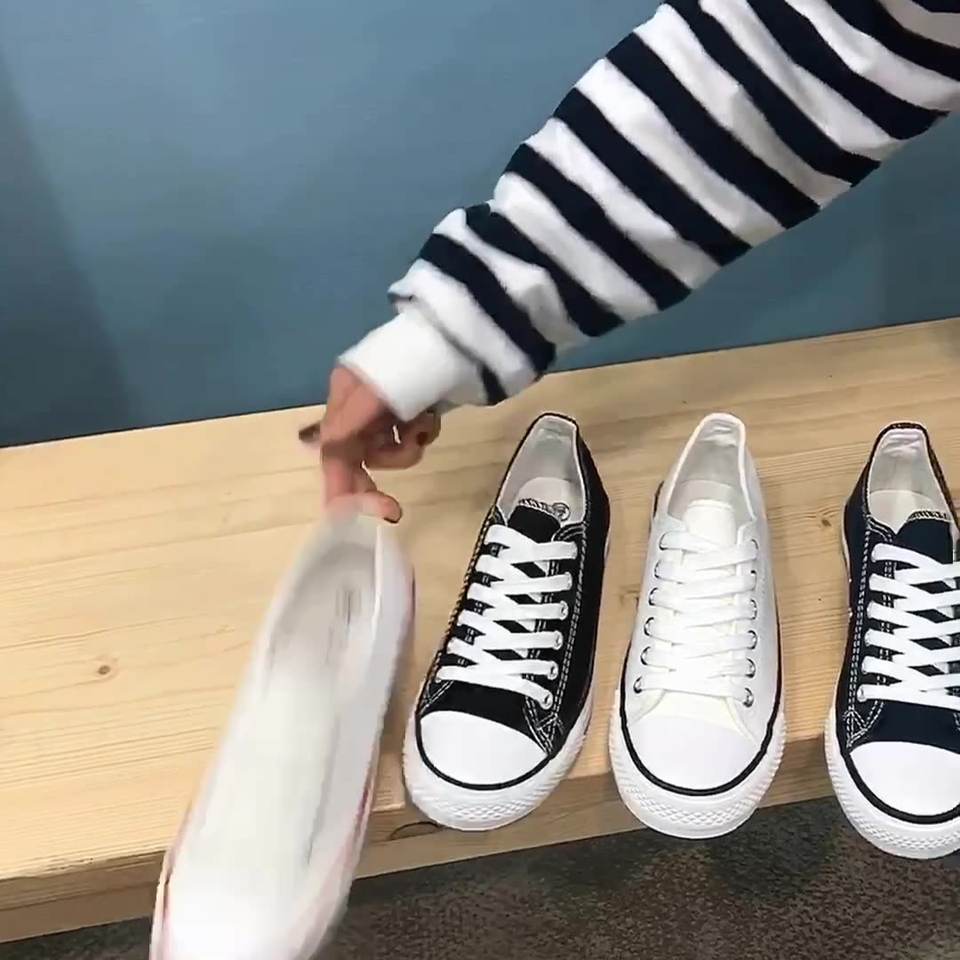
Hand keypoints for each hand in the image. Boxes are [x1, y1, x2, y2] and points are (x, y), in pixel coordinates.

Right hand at [300, 366, 440, 521]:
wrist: (457, 339)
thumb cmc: (409, 361)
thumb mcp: (373, 392)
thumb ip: (348, 425)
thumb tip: (325, 452)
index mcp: (341, 404)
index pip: (333, 457)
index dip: (343, 490)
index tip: (358, 515)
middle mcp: (358, 412)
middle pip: (358, 462)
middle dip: (375, 481)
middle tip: (392, 509)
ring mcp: (386, 415)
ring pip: (389, 454)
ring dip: (407, 448)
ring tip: (422, 425)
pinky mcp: (412, 416)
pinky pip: (411, 440)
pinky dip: (422, 433)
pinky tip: (431, 416)